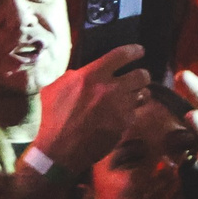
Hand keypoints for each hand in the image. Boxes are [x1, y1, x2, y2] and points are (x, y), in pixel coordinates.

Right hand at [31, 45, 154, 170]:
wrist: (61, 148)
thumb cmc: (54, 117)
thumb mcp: (54, 88)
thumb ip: (72, 76)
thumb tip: (82, 71)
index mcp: (92, 75)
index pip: (122, 55)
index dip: (134, 51)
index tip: (139, 51)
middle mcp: (111, 88)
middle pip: (142, 74)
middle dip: (142, 75)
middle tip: (137, 77)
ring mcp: (121, 106)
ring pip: (143, 93)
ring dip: (139, 93)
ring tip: (131, 96)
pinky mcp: (126, 122)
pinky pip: (136, 111)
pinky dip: (131, 111)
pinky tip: (121, 114)